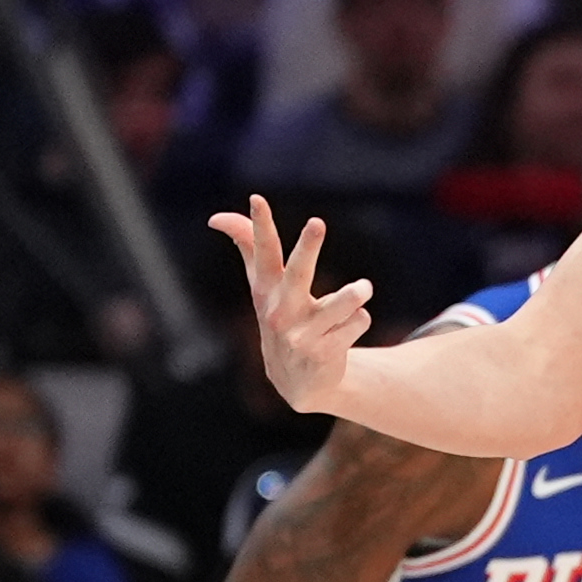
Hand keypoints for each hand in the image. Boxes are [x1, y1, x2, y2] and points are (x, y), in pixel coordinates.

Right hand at [205, 196, 373, 415]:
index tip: (256, 199)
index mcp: (267, 290)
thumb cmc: (282, 319)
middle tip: (316, 223)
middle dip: (307, 248)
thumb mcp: (263, 288)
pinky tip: (349, 327)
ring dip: (354, 295)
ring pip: (337, 305)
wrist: (297, 381)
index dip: (259, 225)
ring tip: (364, 288)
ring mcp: (300, 335)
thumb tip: (216, 218)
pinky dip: (358, 320)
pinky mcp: (322, 355)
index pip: (262, 252)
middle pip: (297, 273)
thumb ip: (248, 248)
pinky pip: (354, 324)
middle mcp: (280, 311)